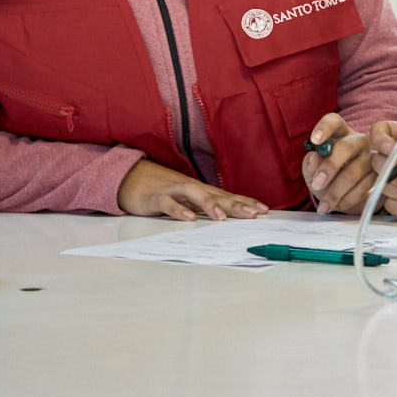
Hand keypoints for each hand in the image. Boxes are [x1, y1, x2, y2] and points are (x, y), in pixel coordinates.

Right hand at [116, 159, 268, 220]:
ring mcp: (173, 190)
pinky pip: (168, 203)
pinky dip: (178, 210)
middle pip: (217, 195)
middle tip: (254, 214)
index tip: (265, 210)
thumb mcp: (188, 199)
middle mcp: (191, 188)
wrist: (131, 178)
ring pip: (195, 194)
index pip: (228, 196)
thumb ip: (205, 207)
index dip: (246, 202)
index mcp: (201, 191)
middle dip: (236, 204)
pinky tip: (189, 218)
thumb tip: (228, 218)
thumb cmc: (163, 190)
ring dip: (209, 205)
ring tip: (222, 217)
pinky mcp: (156, 197)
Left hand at [303, 113, 376, 213]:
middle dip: (330, 167)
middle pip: (346, 147)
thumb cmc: (326, 175)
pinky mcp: (379, 175)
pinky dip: (348, 200)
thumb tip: (315, 157)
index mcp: (339, 132)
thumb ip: (310, 163)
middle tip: (316, 184)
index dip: (324, 128)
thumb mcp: (313, 170)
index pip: (333, 121)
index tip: (314, 141)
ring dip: (336, 192)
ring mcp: (370, 157)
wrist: (343, 193)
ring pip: (354, 172)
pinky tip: (337, 205)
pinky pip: (363, 188)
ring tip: (324, 205)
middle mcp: (357, 141)